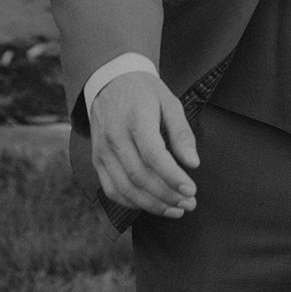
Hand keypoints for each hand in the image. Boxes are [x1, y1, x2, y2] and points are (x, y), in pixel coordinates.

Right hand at [90, 68, 200, 217]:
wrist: (109, 82)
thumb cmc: (144, 92)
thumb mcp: (169, 102)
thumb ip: (181, 133)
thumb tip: (193, 163)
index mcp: (135, 118)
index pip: (153, 154)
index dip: (172, 176)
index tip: (191, 189)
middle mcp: (114, 137)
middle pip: (139, 176)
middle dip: (166, 195)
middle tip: (189, 204)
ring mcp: (102, 151)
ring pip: (125, 188)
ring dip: (152, 205)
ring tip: (176, 209)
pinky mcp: (97, 160)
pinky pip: (112, 189)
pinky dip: (132, 203)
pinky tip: (152, 205)